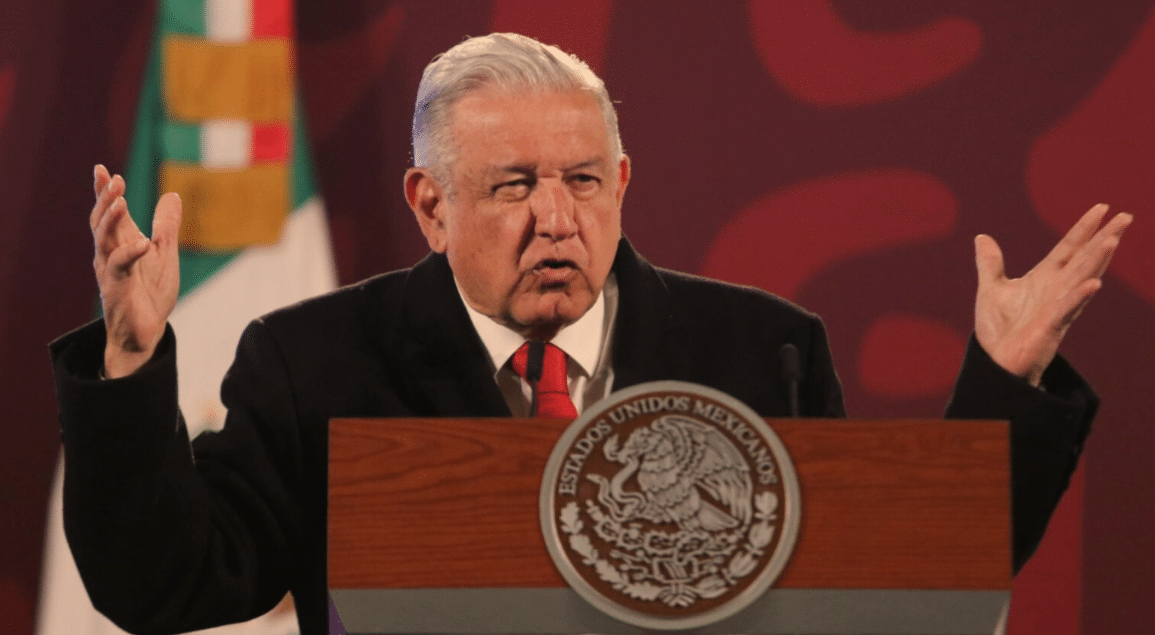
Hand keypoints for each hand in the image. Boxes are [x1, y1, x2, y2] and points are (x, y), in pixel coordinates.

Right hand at [91, 165, 181, 377]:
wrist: (147, 330)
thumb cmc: (151, 292)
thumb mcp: (164, 252)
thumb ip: (166, 225)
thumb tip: (172, 194)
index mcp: (123, 242)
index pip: (112, 211)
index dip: (105, 191)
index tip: (102, 169)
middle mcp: (111, 252)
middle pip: (102, 220)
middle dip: (105, 198)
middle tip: (112, 178)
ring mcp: (111, 268)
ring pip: (103, 238)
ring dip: (110, 217)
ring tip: (120, 198)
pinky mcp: (116, 286)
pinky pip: (119, 265)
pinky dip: (130, 252)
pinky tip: (142, 242)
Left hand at [974, 204, 1131, 386]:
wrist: (995, 363)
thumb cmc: (998, 330)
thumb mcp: (991, 289)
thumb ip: (990, 264)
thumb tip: (982, 237)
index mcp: (1044, 279)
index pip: (1068, 248)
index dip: (1084, 229)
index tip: (1102, 208)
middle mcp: (1056, 290)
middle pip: (1084, 259)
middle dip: (1104, 238)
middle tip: (1125, 217)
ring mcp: (1057, 307)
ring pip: (1082, 279)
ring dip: (1097, 260)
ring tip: (1112, 240)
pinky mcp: (1050, 326)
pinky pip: (1068, 309)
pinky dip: (1080, 296)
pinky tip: (1094, 283)